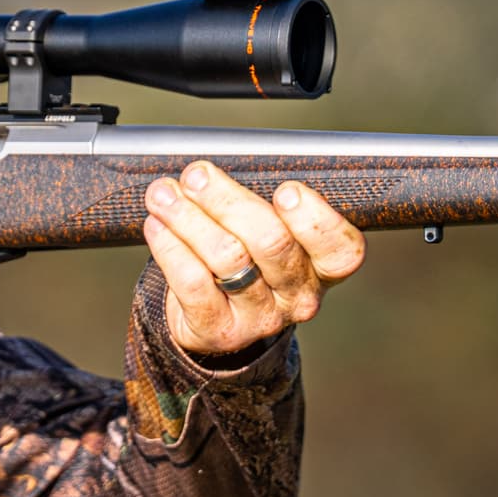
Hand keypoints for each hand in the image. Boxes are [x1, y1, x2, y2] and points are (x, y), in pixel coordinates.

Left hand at [141, 161, 367, 358]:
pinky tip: (157, 226)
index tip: (285, 190)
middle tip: (196, 175)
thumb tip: (217, 166)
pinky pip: (193, 284)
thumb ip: (263, 200)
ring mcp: (261, 317)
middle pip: (271, 241)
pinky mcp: (220, 330)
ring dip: (189, 217)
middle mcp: (299, 295)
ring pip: (227, 258)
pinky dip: (171, 248)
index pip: (340, 247)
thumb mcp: (270, 229)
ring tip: (163, 194)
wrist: (216, 319)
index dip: (314, 218)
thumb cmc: (248, 258)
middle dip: (227, 200)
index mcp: (323, 266)